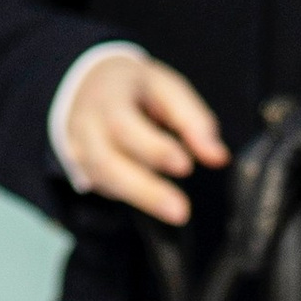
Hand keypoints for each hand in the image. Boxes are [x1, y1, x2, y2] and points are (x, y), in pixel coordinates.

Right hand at [64, 51, 226, 224]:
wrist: (88, 87)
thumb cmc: (135, 89)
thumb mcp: (165, 89)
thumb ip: (193, 120)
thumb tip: (219, 157)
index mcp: (108, 96)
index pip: (123, 124)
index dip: (153, 148)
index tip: (185, 165)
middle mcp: (87, 125)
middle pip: (107, 162)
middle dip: (145, 188)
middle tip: (181, 210)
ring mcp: (81, 151)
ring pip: (105, 181)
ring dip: (143, 200)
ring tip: (178, 213)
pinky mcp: (86, 172)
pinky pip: (108, 189)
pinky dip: (135, 199)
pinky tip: (160, 206)